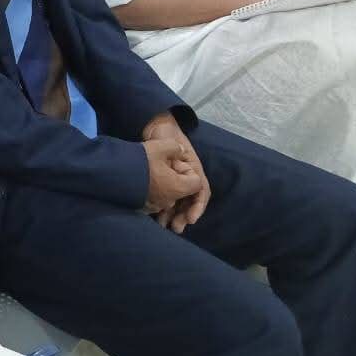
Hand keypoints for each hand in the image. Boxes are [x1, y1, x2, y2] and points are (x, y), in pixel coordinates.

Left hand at [142, 113, 209, 232]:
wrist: (154, 128)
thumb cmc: (167, 135)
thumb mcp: (174, 144)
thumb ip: (179, 157)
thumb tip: (183, 174)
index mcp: (194, 170)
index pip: (201, 192)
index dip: (197, 206)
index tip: (191, 219)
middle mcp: (187, 177)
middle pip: (189, 201)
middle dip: (184, 216)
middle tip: (176, 228)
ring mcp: (175, 180)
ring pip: (178, 203)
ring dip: (173, 216)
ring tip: (166, 226)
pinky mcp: (163, 183)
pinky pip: (166, 199)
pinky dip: (163, 209)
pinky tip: (157, 218)